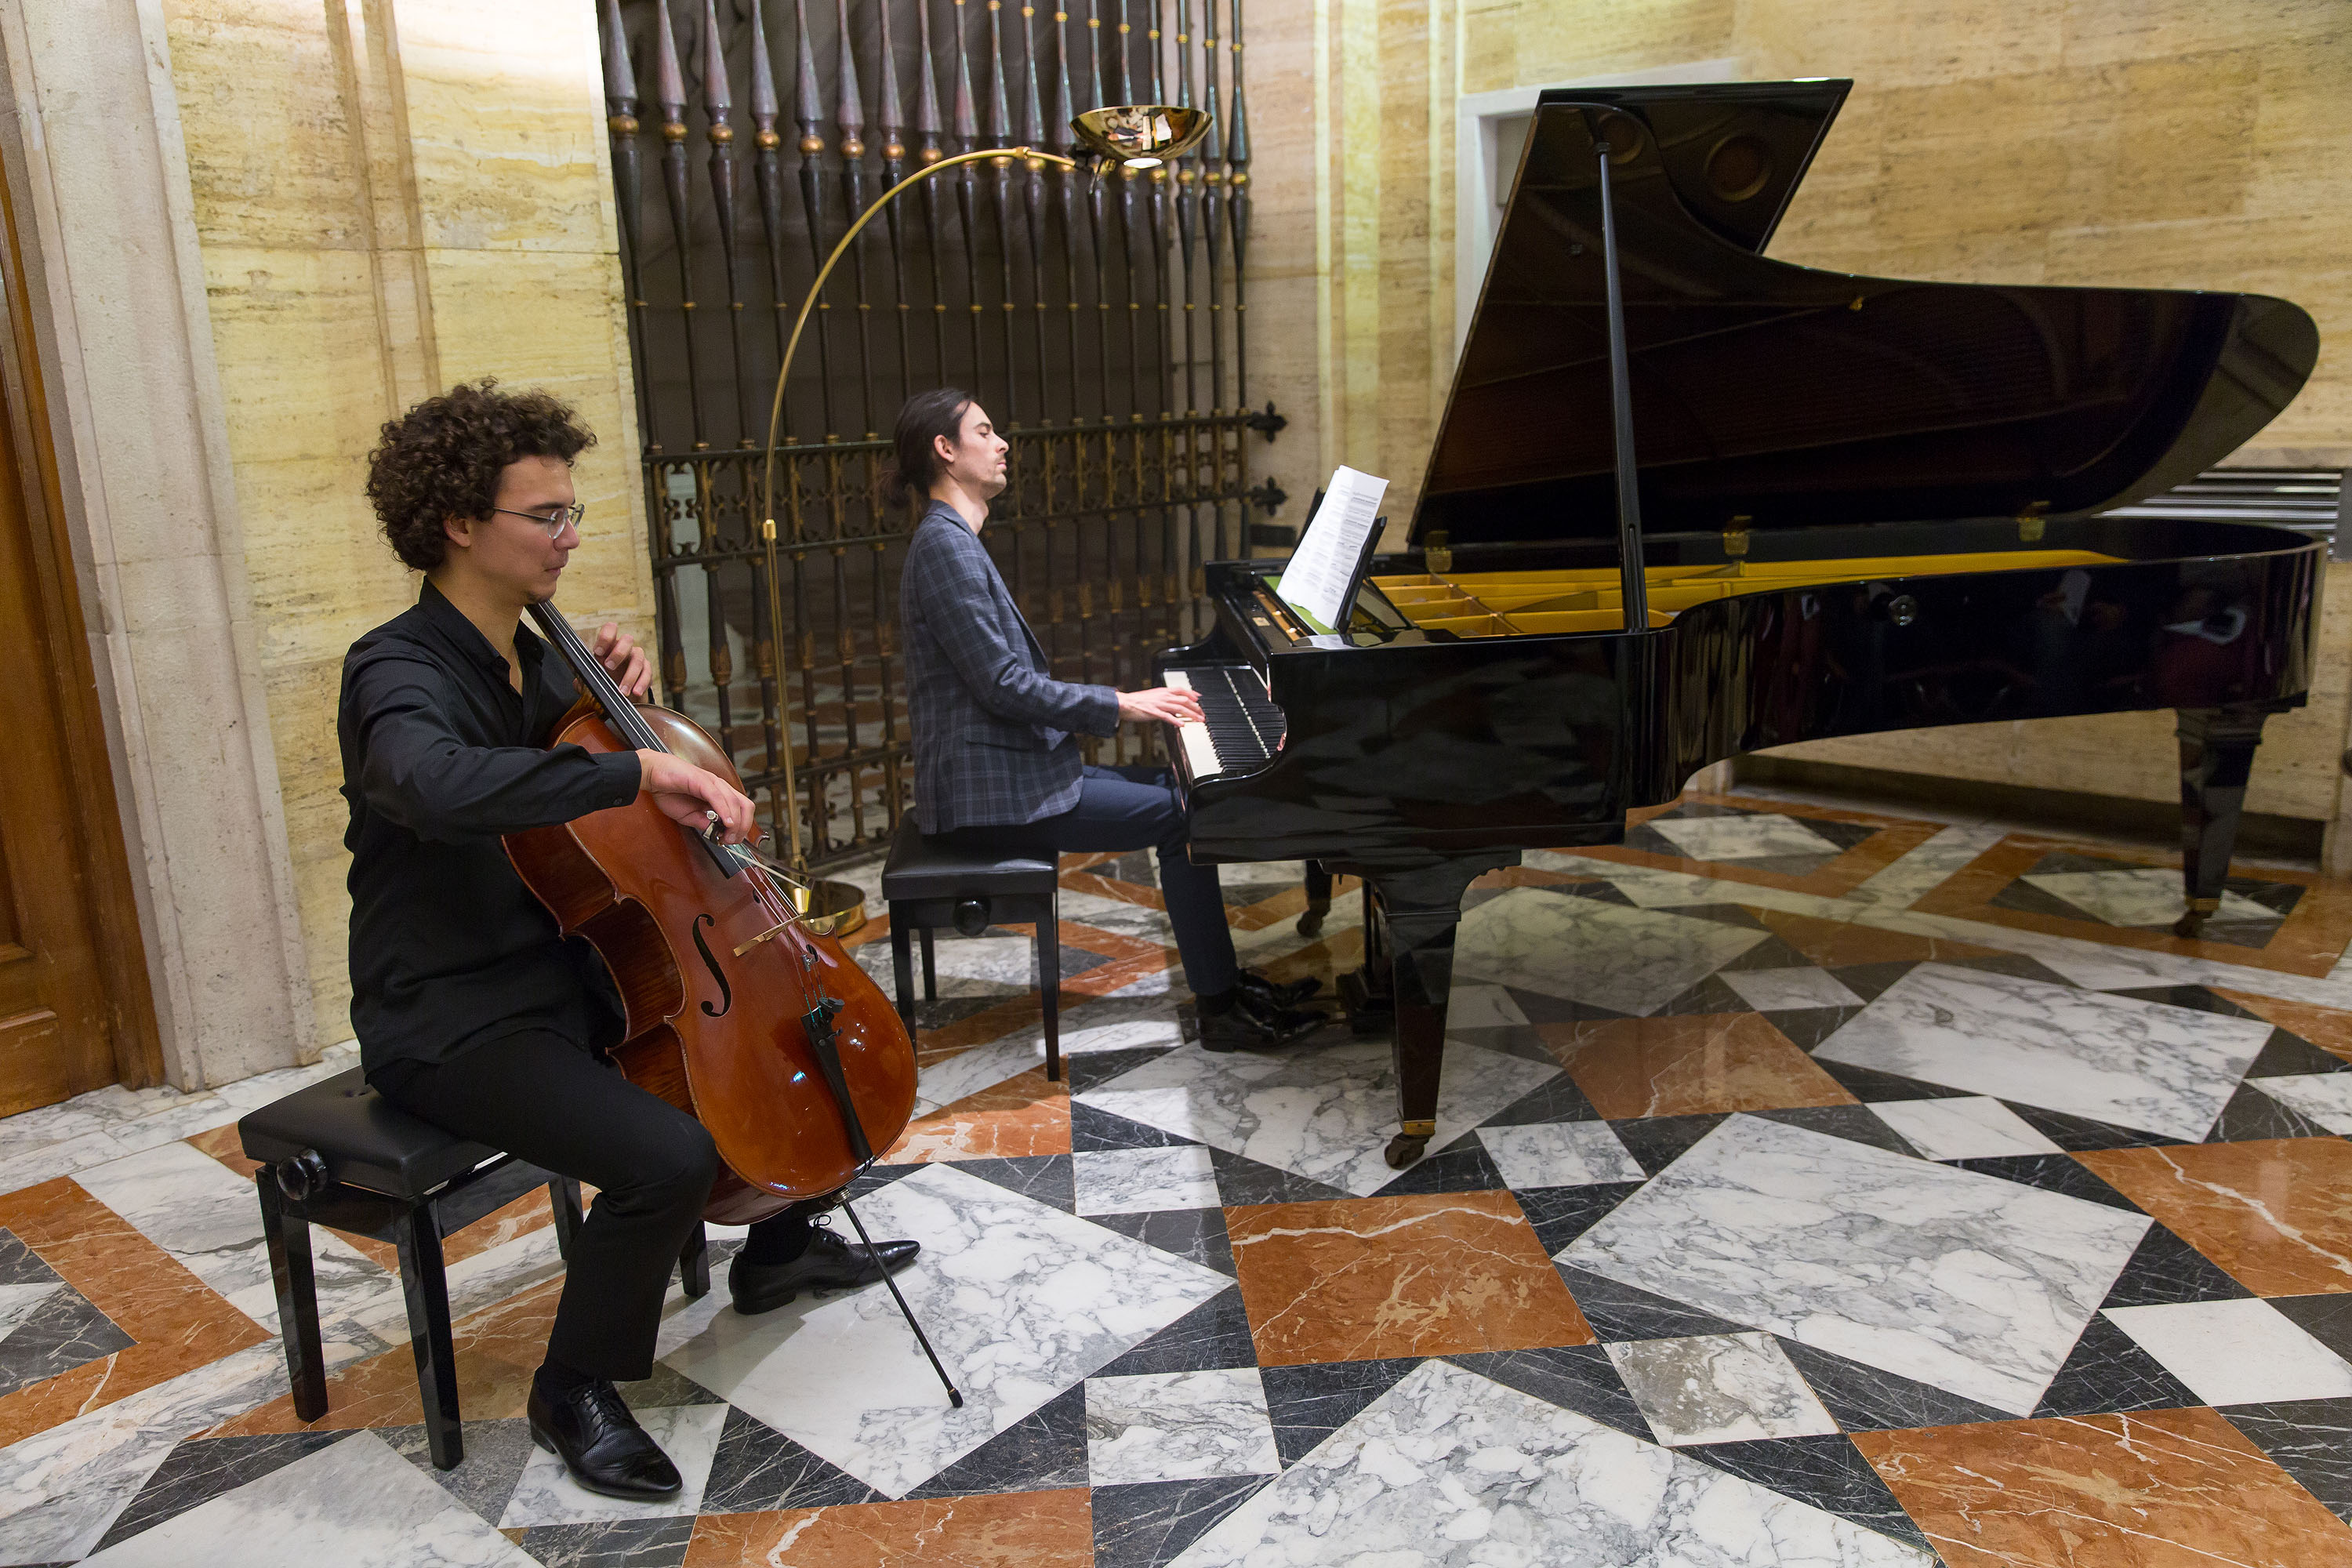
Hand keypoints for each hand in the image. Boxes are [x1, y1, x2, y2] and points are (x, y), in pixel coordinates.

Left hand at [591, 622, 652, 701]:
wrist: (622, 691)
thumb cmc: (606, 678)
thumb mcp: (594, 677)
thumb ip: (584, 679)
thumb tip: (578, 683)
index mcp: (609, 645)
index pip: (610, 629)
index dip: (605, 637)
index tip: (598, 652)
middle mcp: (624, 648)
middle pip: (627, 640)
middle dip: (618, 653)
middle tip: (609, 667)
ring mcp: (637, 658)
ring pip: (638, 659)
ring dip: (630, 676)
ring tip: (622, 691)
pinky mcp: (646, 670)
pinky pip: (647, 673)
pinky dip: (641, 683)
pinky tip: (635, 692)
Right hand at [636, 750, 757, 843]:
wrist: (652, 775)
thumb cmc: (669, 791)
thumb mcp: (689, 816)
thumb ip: (703, 824)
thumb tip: (717, 834)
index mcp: (719, 795)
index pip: (741, 810)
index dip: (742, 827)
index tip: (733, 840)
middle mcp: (719, 787)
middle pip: (745, 806)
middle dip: (743, 826)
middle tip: (733, 839)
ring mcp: (712, 782)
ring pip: (735, 802)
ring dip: (735, 822)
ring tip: (728, 835)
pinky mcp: (701, 780)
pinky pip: (717, 796)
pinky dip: (724, 810)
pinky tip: (725, 822)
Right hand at [1118, 686, 1203, 725]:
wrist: (1125, 703)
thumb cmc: (1137, 701)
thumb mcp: (1153, 697)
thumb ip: (1165, 700)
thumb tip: (1174, 705)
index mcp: (1163, 691)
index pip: (1181, 690)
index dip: (1192, 693)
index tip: (1199, 698)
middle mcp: (1163, 696)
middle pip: (1184, 700)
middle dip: (1196, 707)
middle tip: (1203, 713)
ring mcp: (1159, 704)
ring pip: (1179, 708)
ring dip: (1190, 714)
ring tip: (1198, 719)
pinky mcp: (1154, 712)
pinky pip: (1167, 716)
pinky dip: (1176, 720)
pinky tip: (1182, 725)